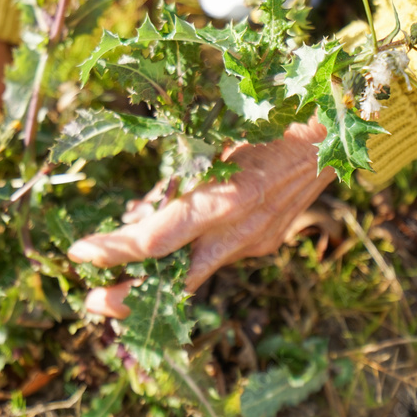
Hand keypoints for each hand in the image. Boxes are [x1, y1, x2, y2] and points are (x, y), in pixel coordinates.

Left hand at [67, 117, 334, 317]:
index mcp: (227, 197)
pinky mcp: (265, 243)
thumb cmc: (268, 115)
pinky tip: (164, 245)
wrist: (336, 127)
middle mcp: (242, 230)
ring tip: (118, 280)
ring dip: (156, 279)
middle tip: (91, 301)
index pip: (158, 239)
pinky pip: (215, 254)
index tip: (80, 251)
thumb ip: (179, 178)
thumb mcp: (215, 137)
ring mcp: (257, 242)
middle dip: (131, 297)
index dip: (115, 249)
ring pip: (196, 272)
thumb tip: (139, 211)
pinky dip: (185, 253)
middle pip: (177, 279)